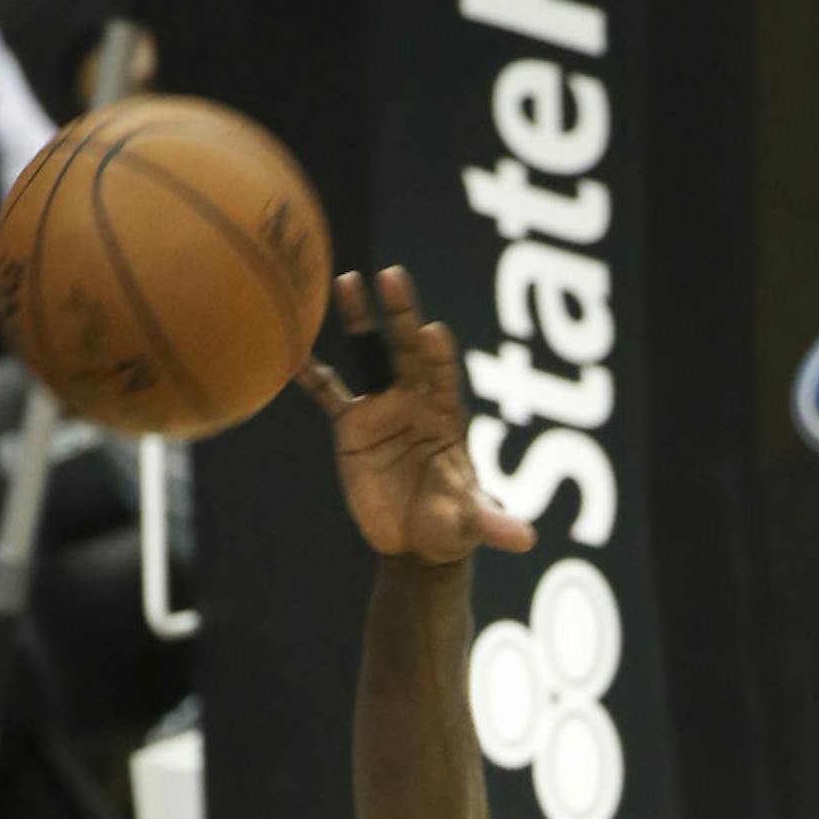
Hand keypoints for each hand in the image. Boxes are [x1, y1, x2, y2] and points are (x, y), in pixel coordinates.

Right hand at [301, 267, 535, 566]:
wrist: (414, 541)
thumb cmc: (450, 526)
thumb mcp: (470, 524)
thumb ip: (491, 522)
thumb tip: (525, 539)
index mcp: (446, 415)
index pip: (444, 375)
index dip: (439, 355)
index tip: (431, 334)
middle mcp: (414, 400)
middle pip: (407, 350)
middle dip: (401, 315)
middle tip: (392, 277)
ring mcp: (382, 408)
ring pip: (369, 356)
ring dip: (358, 320)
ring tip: (346, 281)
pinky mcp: (352, 425)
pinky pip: (329, 394)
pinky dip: (312, 375)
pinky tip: (292, 351)